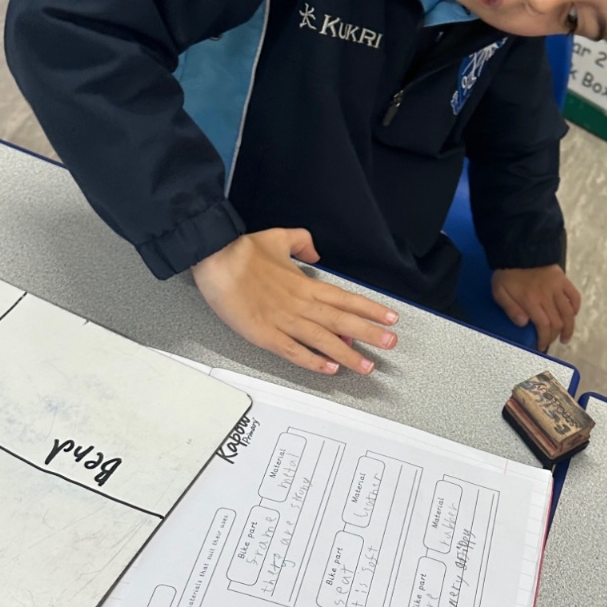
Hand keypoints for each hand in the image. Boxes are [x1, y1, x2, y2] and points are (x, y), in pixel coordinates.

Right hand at [192, 228, 397, 375]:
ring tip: (367, 366)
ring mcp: (284, 321)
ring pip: (324, 340)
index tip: (390, 318)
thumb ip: (302, 242)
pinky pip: (294, 351)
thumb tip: (315, 250)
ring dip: (348, 354)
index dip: (371, 310)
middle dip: (369, 334)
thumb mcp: (279, 237)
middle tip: (390, 345)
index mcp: (305, 284)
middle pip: (342, 321)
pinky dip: (313, 361)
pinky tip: (329, 369)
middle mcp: (300, 304)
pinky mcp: (265, 335)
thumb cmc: (242, 251)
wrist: (216, 259)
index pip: (346, 298)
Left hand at [491, 265, 579, 352]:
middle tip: (549, 341)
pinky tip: (572, 315)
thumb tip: (524, 324)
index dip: (544, 339)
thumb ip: (511, 309)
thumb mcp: (500, 292)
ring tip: (565, 337)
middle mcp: (547, 296)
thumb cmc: (507, 272)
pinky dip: (576, 307)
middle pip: (557, 322)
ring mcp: (557, 288)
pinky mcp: (563, 279)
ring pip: (568, 313)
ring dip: (569, 328)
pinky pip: (574, 296)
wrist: (518, 249)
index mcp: (531, 301)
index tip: (541, 346)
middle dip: (554, 336)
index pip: (544, 326)